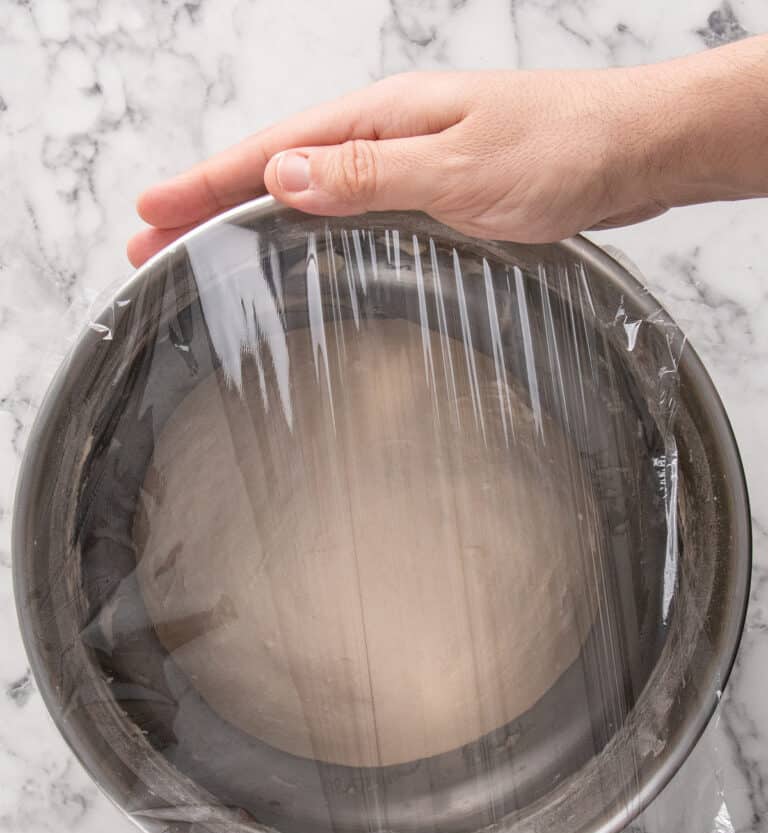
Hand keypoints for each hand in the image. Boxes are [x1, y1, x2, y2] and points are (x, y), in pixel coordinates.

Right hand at [129, 36, 767, 267]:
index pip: (270, 153)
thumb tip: (281, 175)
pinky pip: (351, 201)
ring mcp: (408, 156)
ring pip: (309, 184)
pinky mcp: (433, 184)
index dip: (205, 186)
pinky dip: (309, 221)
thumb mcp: (455, 168)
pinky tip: (299, 242)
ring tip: (204, 245)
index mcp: (380, 119)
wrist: (631, 151)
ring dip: (251, 213)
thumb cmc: (558, 153)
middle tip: (153, 242)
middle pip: (276, 166)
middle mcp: (385, 132)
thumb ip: (367, 175)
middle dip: (208, 202)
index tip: (150, 216)